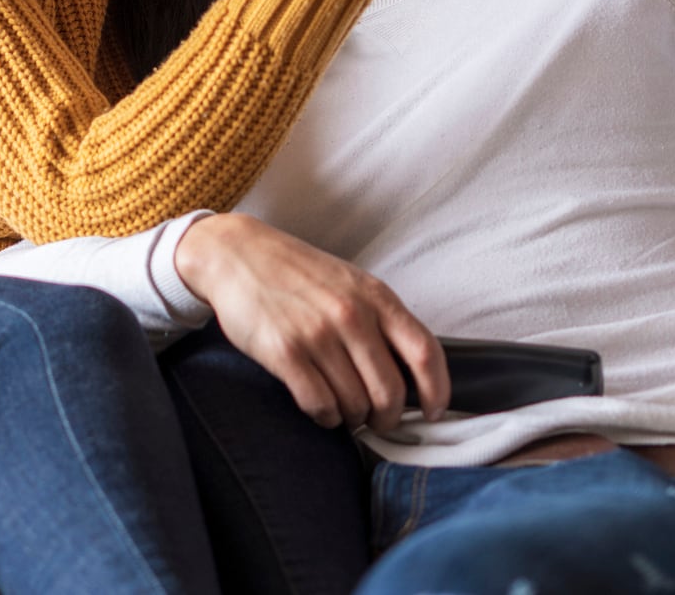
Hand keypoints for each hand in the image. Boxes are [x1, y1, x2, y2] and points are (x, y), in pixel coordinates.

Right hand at [174, 212, 449, 433]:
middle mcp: (351, 315)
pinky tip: (320, 409)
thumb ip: (381, 319)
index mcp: (375, 297)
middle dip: (387, 418)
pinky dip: (325, 418)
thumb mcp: (351, 283)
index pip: (426, 352)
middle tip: (377, 420)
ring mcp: (318, 335)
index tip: (433, 411)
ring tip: (343, 410)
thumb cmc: (297, 273)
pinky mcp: (285, 353)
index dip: (437, 390)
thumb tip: (410, 373)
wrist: (237, 254)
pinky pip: (319, 405)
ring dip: (352, 418)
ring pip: (355, 405)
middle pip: (391, 391)